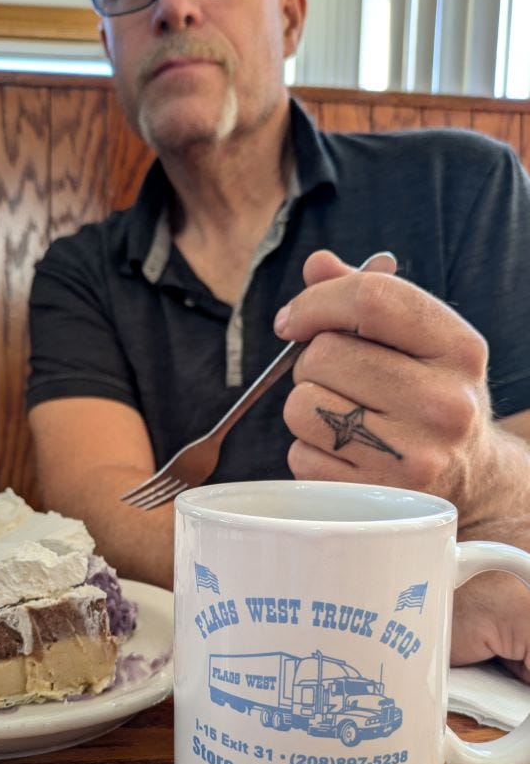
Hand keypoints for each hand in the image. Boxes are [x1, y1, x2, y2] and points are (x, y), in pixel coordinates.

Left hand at [273, 250, 492, 522]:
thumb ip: (368, 298)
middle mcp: (444, 404)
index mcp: (459, 348)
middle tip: (337, 379)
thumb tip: (316, 266)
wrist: (470, 478)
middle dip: (312, 362)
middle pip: (323, 355)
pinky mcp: (377, 497)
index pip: (371, 298)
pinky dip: (309, 450)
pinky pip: (299, 455)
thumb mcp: (419, 342)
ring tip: (342, 415)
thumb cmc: (430, 395)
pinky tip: (345, 451)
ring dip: (305, 406)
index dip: (315, 301)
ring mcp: (412, 456)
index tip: (292, 319)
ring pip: (301, 406)